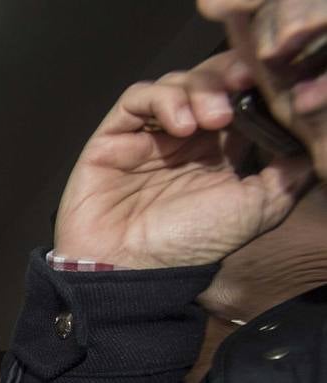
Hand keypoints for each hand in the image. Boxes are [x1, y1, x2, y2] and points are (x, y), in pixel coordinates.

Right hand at [54, 51, 315, 268]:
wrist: (132, 266)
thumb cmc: (193, 243)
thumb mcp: (259, 208)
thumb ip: (289, 171)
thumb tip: (311, 137)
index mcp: (221, 152)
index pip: (241, 98)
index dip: (256, 82)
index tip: (272, 79)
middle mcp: (187, 139)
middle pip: (210, 80)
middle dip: (229, 76)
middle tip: (243, 83)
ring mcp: (149, 135)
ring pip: (176, 82)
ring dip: (199, 88)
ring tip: (212, 118)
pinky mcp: (114, 135)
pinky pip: (137, 97)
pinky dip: (162, 100)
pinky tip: (179, 125)